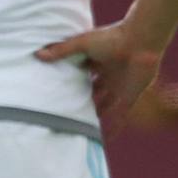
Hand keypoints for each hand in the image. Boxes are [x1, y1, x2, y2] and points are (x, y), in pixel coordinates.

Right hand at [35, 21, 161, 133]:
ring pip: (106, 104)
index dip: (73, 81)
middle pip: (94, 90)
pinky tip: (107, 139)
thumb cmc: (112, 37)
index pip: (83, 74)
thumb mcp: (82, 44)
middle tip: (69, 110)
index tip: (60, 90)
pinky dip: (114, 127)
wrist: (140, 41)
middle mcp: (109, 75)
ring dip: (97, 114)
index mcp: (98, 61)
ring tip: (82, 126)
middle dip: (84, 99)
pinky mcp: (130, 96)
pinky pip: (121, 115)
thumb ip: (61, 51)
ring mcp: (120, 86)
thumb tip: (37, 55)